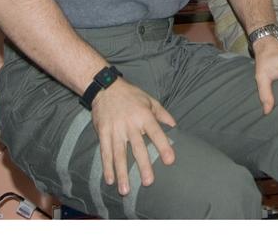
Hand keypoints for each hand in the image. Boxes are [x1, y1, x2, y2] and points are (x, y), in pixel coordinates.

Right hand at [90, 78, 176, 195]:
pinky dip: (106, 167)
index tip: (170, 161)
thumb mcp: (149, 100)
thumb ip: (162, 114)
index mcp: (144, 116)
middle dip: (143, 166)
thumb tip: (175, 126)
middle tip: (148, 182)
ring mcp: (115, 130)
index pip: (156, 133)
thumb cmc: (130, 95)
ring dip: (122, 173)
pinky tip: (110, 180)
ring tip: (125, 190)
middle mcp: (130, 124)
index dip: (163, 146)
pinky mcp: (103, 133)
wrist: (105, 87)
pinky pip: (105, 152)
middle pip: (138, 148)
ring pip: (119, 155)